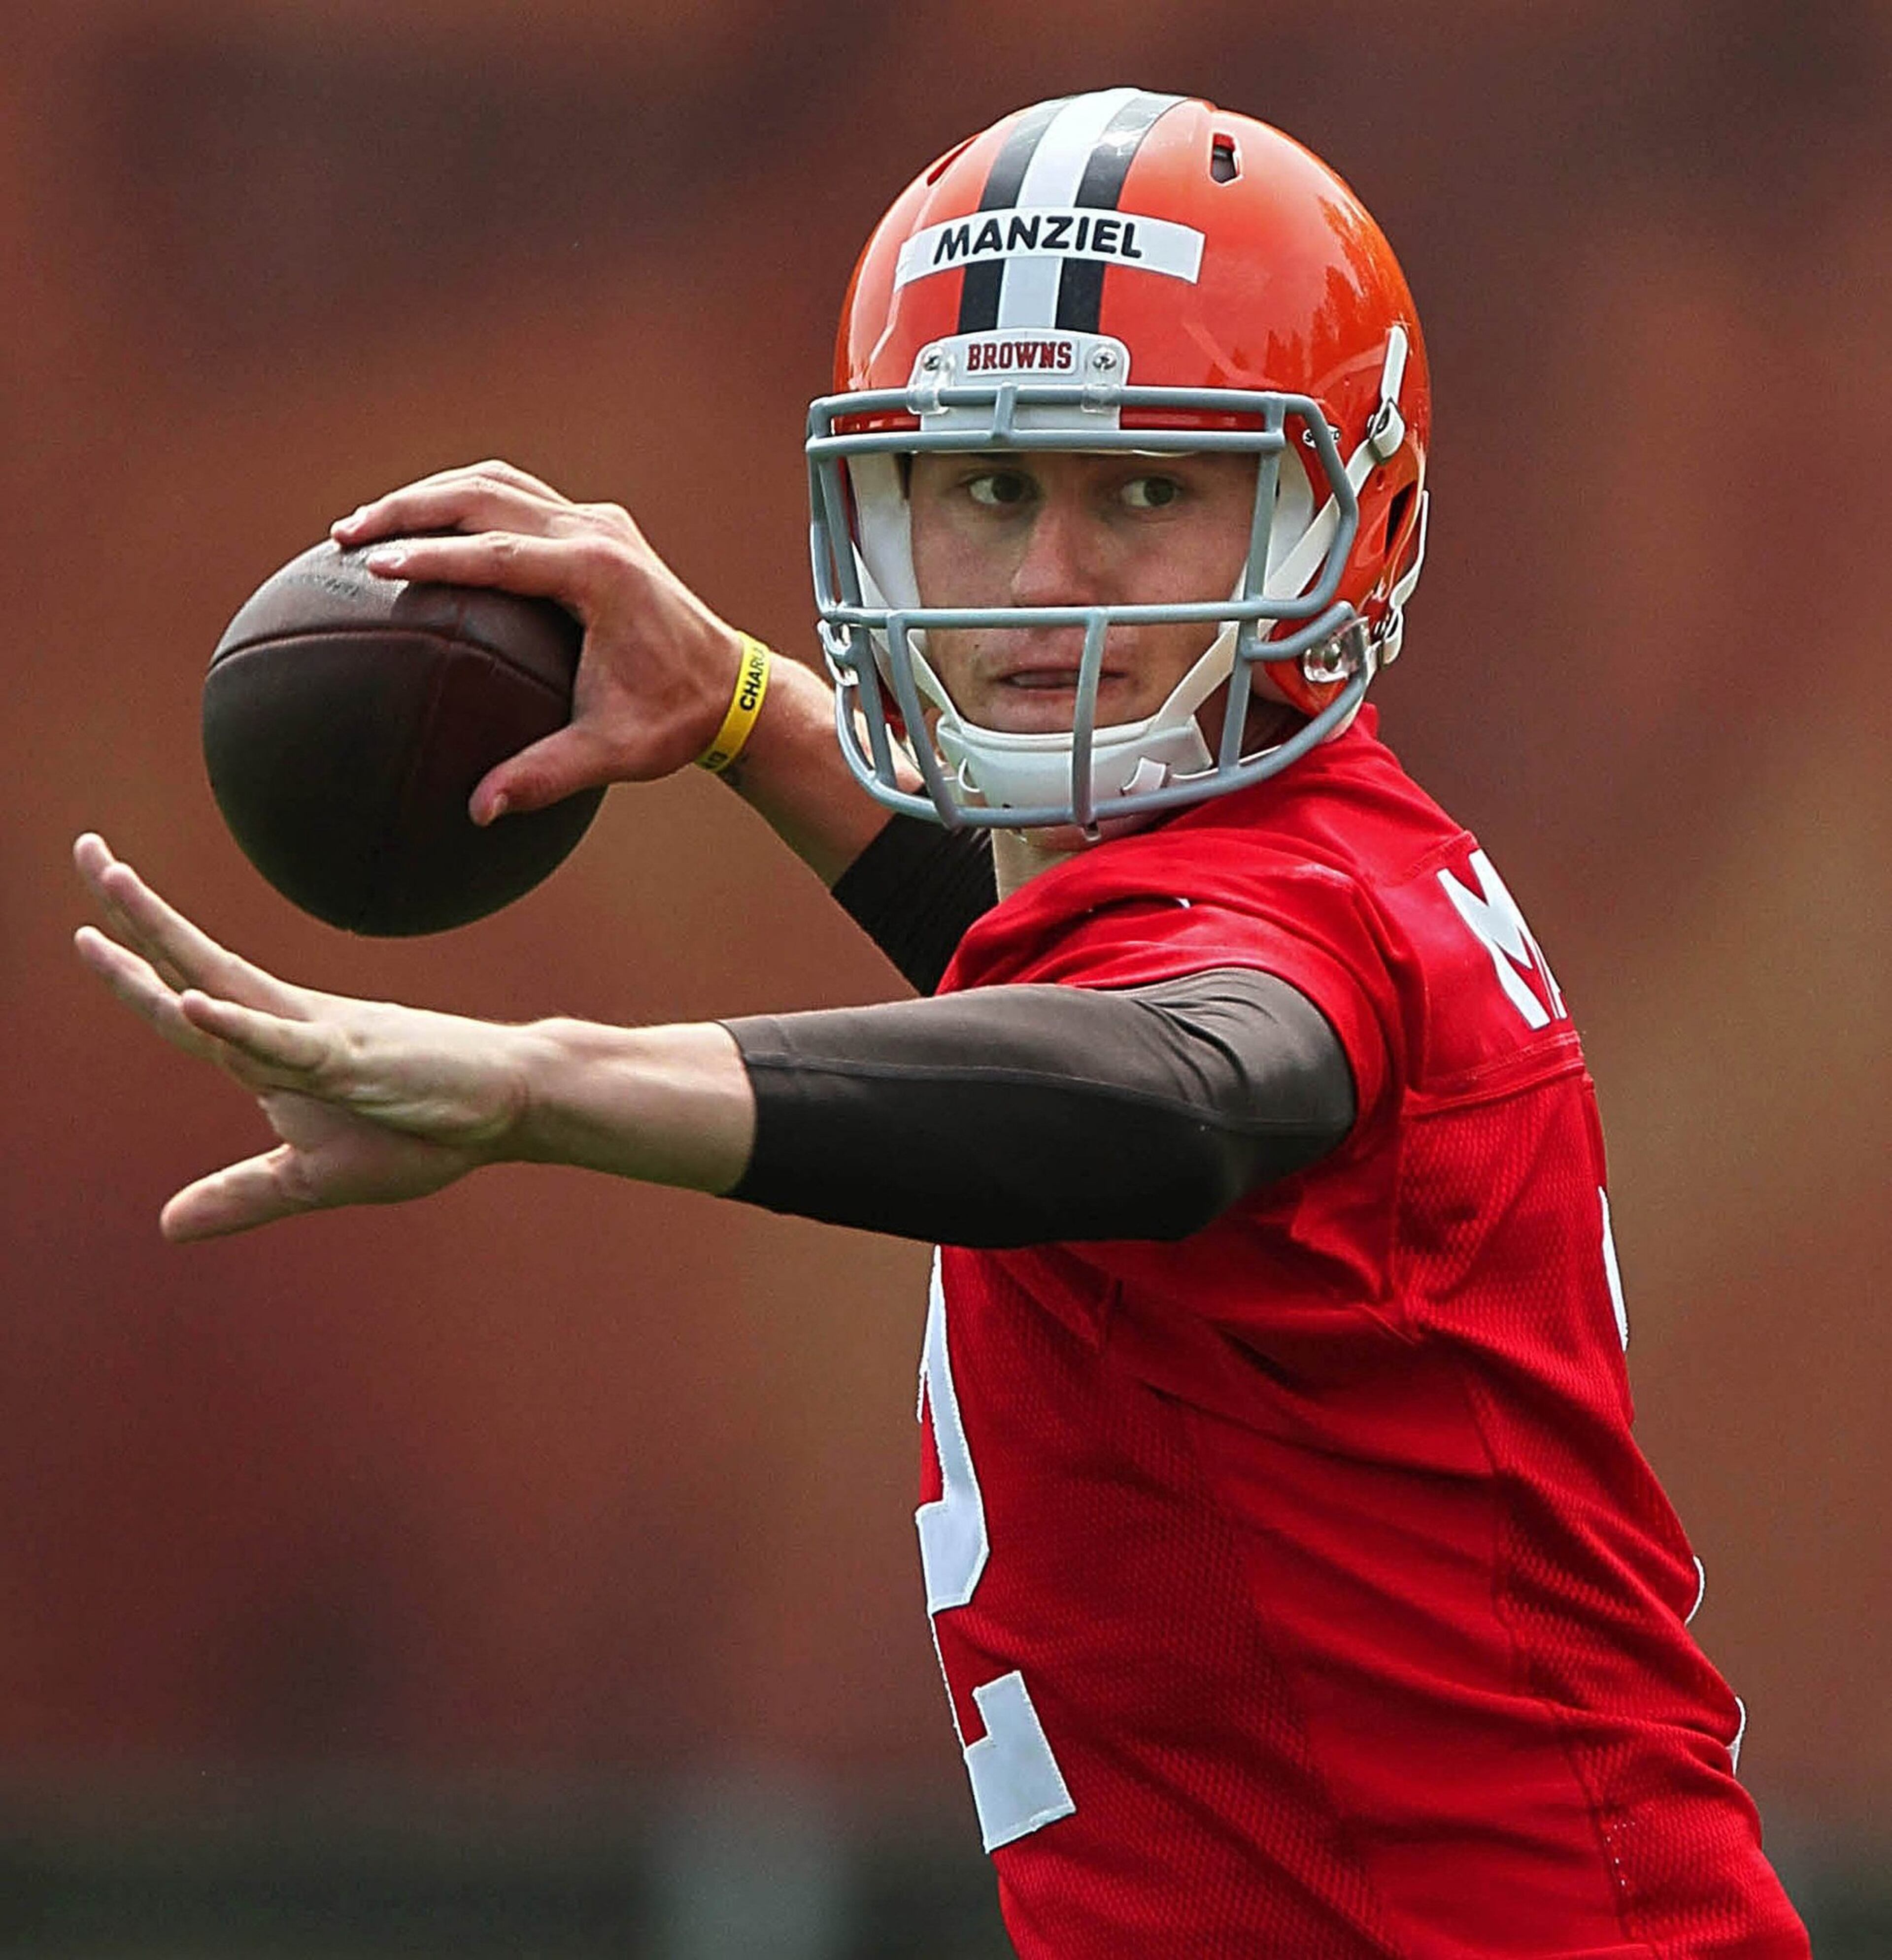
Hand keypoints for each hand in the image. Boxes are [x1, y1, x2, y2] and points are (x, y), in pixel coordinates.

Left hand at [73, 834, 535, 1240]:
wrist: (508, 1104)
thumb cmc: (424, 1129)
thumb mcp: (316, 1179)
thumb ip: (243, 1194)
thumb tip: (166, 1228)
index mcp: (276, 1053)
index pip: (186, 1006)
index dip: (131, 970)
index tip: (85, 929)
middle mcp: (288, 1028)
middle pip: (191, 967)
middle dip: (132, 914)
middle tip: (86, 850)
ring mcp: (318, 1039)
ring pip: (225, 983)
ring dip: (165, 937)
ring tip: (114, 886)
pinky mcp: (353, 1061)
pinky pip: (284, 1043)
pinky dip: (236, 1025)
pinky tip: (192, 1005)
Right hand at [330, 460, 743, 822]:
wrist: (733, 691)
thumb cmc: (675, 721)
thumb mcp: (612, 754)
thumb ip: (543, 777)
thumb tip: (479, 810)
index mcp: (599, 575)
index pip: (495, 555)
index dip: (431, 556)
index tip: (374, 564)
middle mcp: (599, 534)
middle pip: (485, 497)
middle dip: (410, 509)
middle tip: (345, 535)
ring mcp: (600, 524)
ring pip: (500, 485)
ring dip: (433, 496)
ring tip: (370, 525)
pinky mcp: (599, 529)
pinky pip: (520, 499)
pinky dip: (468, 504)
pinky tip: (428, 531)